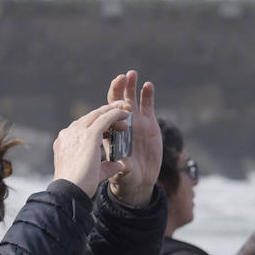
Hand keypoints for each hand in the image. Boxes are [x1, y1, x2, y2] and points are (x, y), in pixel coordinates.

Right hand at [53, 102, 130, 197]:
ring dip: (112, 112)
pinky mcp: (89, 135)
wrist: (69, 191)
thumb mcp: (92, 173)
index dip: (97, 123)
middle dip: (105, 113)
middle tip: (119, 109)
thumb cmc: (78, 187)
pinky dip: (116, 115)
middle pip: (89, 118)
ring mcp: (77, 133)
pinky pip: (105, 119)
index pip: (82, 127)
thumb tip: (118, 165)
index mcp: (65, 142)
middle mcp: (69, 134)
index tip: (109, 124)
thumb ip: (105, 167)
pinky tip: (125, 114)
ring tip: (124, 110)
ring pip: (97, 115)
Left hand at [104, 70, 160, 207]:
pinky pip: (147, 105)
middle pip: (115, 102)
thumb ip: (122, 168)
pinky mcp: (148, 122)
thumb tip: (122, 165)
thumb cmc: (126, 177)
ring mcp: (135, 121)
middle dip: (117, 90)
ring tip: (131, 74)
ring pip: (130, 99)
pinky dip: (147, 94)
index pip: (106, 116)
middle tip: (120, 78)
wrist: (140, 180)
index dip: (110, 108)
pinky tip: (148, 85)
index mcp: (109, 134)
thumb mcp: (123, 174)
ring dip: (130, 86)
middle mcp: (120, 124)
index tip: (115, 103)